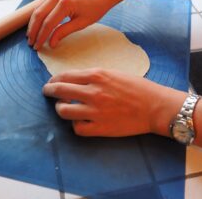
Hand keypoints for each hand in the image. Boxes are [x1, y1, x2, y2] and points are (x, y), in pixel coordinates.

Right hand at [27, 0, 112, 49]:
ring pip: (38, 9)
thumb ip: (64, 32)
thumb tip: (51, 43)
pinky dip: (39, 16)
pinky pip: (43, 5)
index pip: (48, 23)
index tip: (38, 47)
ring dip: (33, 24)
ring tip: (31, 36)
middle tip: (31, 43)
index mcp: (65, 3)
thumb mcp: (81, 23)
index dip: (42, 36)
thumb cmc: (96, 8)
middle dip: (34, 31)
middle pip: (39, 15)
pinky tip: (36, 26)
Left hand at [43, 69, 186, 136]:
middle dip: (48, 90)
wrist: (155, 106)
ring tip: (63, 107)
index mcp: (96, 76)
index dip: (54, 79)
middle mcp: (93, 92)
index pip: (65, 76)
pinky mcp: (100, 128)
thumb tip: (75, 80)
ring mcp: (95, 111)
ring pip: (63, 111)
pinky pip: (77, 128)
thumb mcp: (114, 73)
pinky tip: (78, 121)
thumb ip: (93, 76)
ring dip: (60, 108)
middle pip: (59, 91)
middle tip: (46, 92)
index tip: (52, 82)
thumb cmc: (137, 87)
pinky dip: (75, 124)